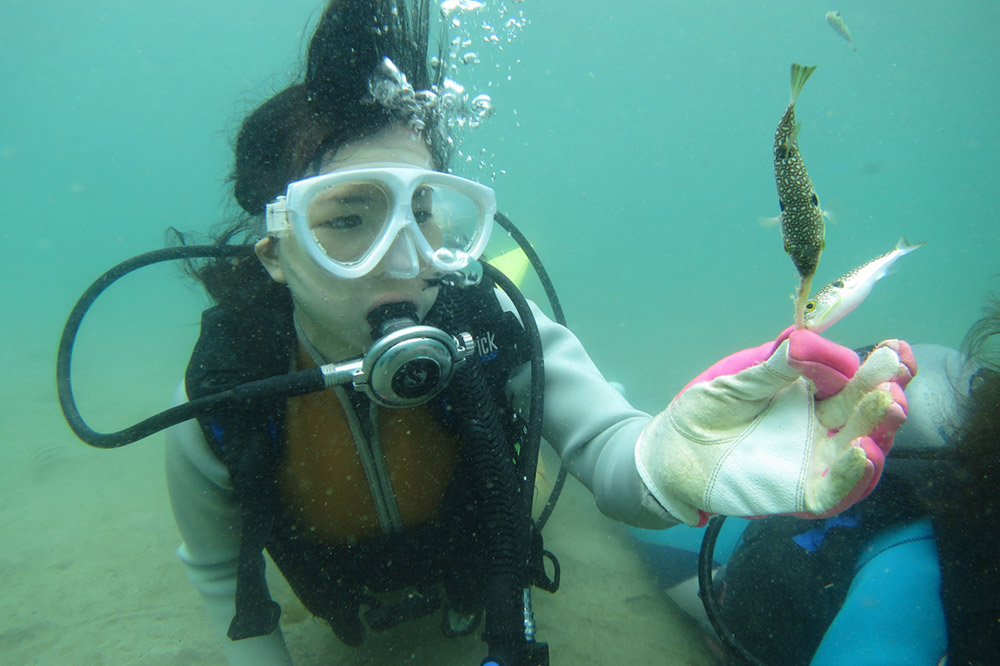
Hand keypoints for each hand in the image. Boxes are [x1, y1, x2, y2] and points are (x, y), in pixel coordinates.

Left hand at [635, 327, 914, 525]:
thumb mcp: (740, 377)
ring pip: (860, 451)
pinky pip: (834, 489)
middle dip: (885, 394)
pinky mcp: (800, 492)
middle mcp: (823, 427)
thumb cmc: (708, 409)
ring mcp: (814, 461)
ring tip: (890, 405)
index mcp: (814, 393)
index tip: (892, 350)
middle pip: (866, 413)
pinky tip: (864, 451)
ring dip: (878, 430)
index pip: (858, 379)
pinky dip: (852, 474)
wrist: (673, 450)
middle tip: (893, 378)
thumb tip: (805, 342)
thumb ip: (774, 363)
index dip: (880, 366)